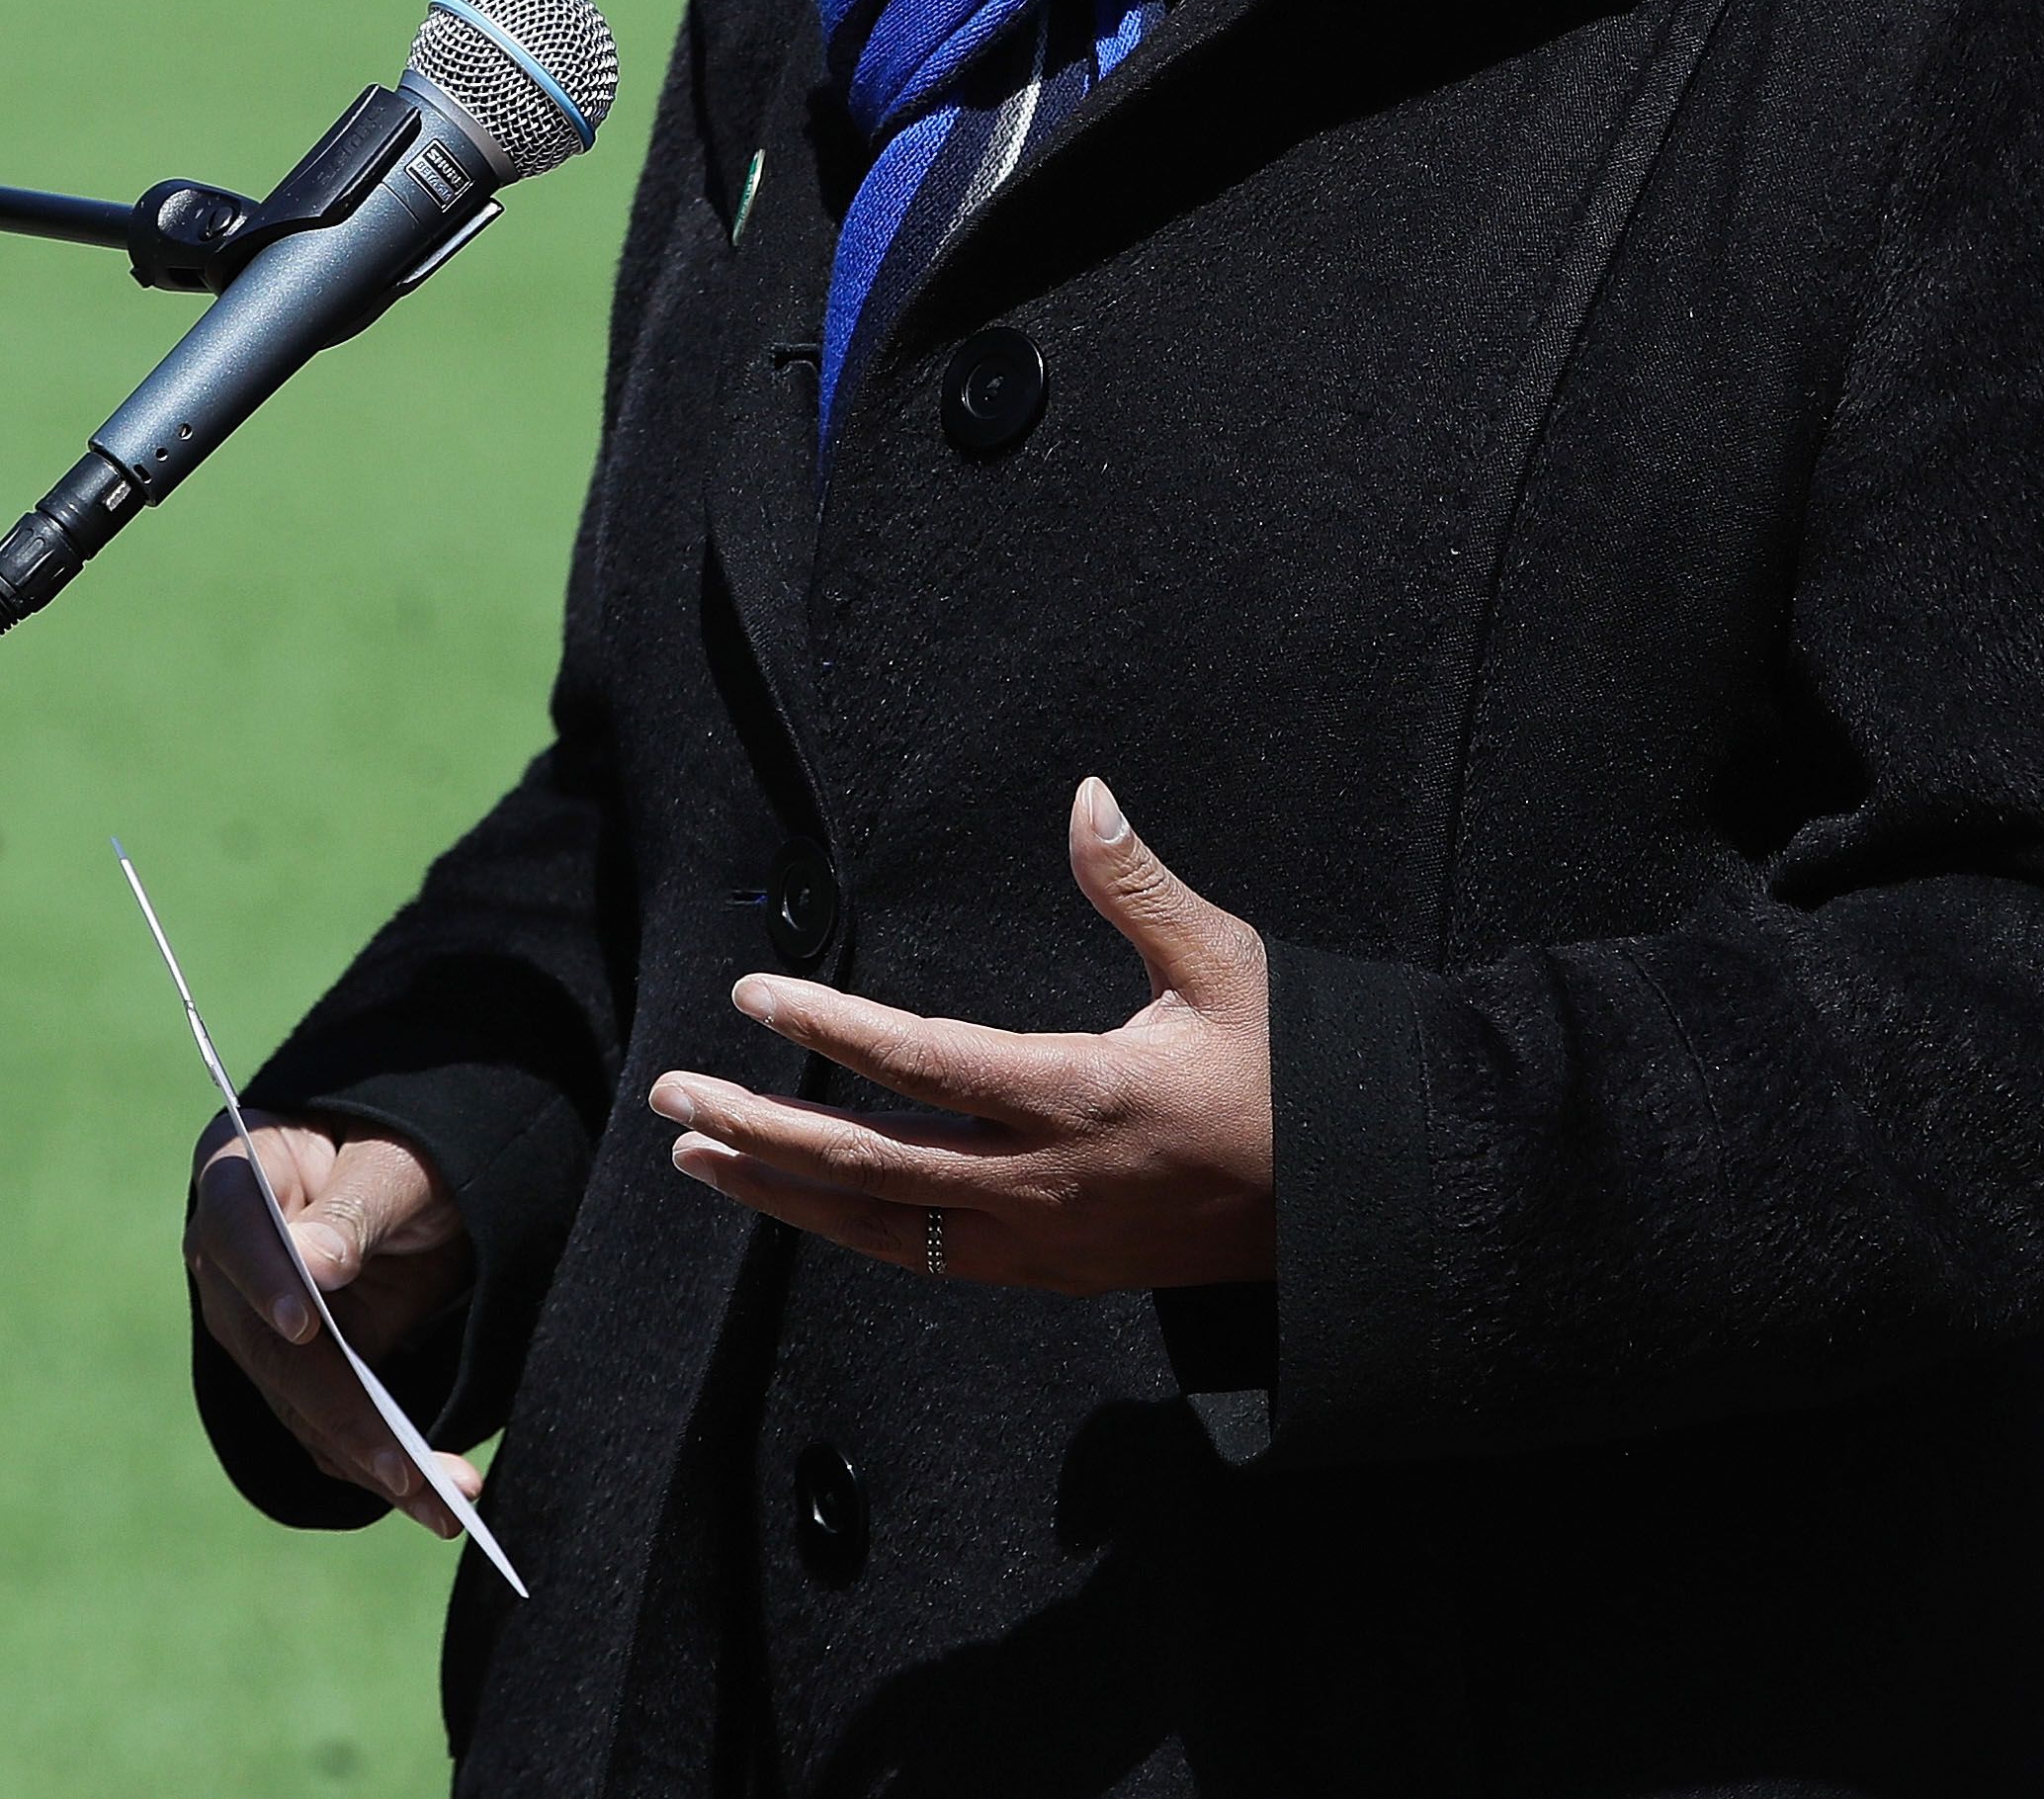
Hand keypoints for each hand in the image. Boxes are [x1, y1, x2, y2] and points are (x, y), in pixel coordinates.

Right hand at [187, 1116, 480, 1537]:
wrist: (421, 1174)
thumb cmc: (406, 1143)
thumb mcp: (397, 1157)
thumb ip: (356, 1207)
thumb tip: (313, 1265)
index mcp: (239, 1177)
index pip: (236, 1226)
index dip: (267, 1277)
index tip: (304, 1323)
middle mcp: (232, 1265)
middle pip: (271, 1346)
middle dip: (343, 1410)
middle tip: (404, 1461)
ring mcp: (261, 1327)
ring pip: (304, 1405)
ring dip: (374, 1460)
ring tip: (449, 1500)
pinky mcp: (304, 1373)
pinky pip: (333, 1427)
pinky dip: (385, 1465)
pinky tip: (441, 1498)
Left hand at [650, 778, 1272, 1293]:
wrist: (1343, 1211)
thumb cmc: (1287, 1075)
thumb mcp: (1227, 964)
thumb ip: (1140, 885)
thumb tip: (1086, 797)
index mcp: (1077, 1094)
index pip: (916, 1062)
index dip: (826, 1027)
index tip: (753, 995)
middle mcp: (1040, 1181)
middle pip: (865, 1163)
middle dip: (758, 1129)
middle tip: (673, 1096)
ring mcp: (1040, 1241)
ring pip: (877, 1228)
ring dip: (781, 1192)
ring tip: (700, 1158)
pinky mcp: (1051, 1272)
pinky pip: (925, 1258)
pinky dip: (850, 1230)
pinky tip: (806, 1205)